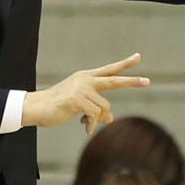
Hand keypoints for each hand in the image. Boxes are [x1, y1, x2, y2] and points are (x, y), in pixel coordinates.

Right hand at [22, 53, 148, 134]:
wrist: (37, 107)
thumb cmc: (57, 106)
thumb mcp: (80, 107)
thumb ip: (96, 109)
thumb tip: (111, 118)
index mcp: (85, 77)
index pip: (108, 70)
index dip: (124, 65)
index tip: (137, 57)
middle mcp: (85, 79)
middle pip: (114, 80)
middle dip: (131, 81)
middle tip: (148, 82)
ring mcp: (81, 88)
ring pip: (104, 108)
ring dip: (96, 119)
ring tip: (85, 123)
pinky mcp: (77, 99)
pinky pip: (95, 116)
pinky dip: (91, 124)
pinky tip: (83, 127)